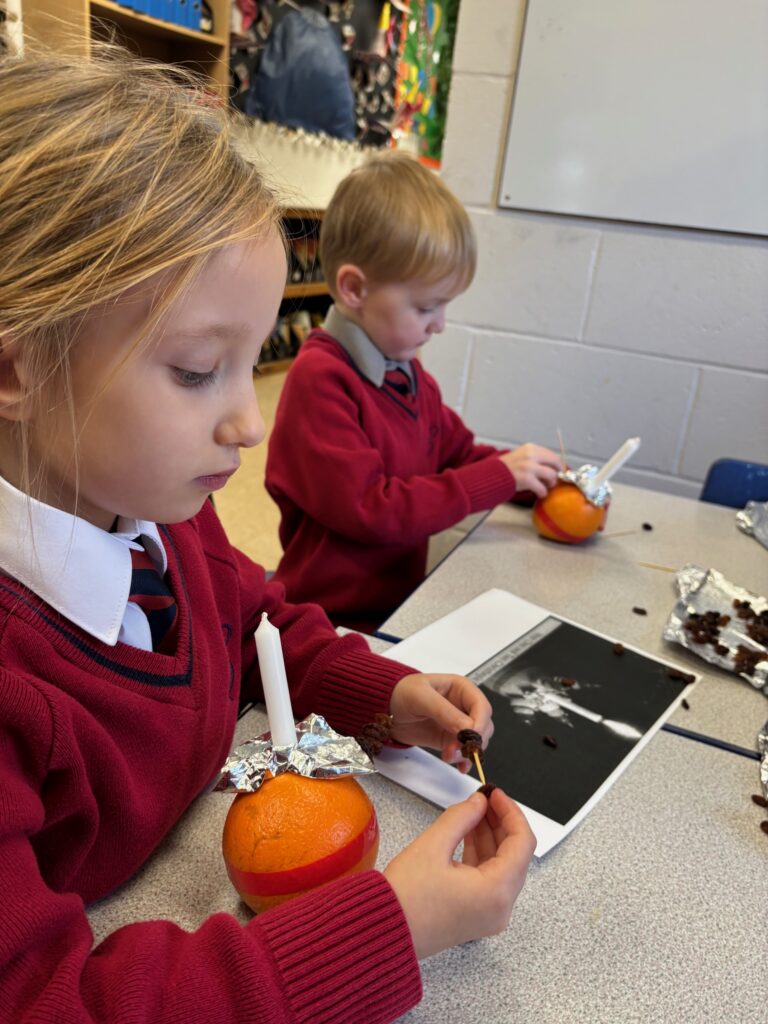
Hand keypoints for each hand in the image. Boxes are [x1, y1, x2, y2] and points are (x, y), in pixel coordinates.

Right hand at [384, 788, 535, 958]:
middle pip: (515, 855)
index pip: (522, 843)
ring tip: (473, 810)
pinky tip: (468, 832)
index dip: (511, 812)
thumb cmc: (404, 896)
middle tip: (483, 798)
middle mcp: (500, 908)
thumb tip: (479, 802)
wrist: (380, 932)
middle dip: (501, 822)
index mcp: (496, 892)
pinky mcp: (476, 916)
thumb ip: (461, 817)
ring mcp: (489, 915)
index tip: (494, 793)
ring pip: (502, 866)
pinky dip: (481, 854)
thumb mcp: (433, 845)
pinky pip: (489, 879)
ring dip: (490, 836)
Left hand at [389, 673, 492, 769]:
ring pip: (475, 742)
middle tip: (457, 748)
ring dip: (466, 752)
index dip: (481, 722)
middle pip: (483, 726)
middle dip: (472, 740)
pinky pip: (463, 752)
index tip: (472, 737)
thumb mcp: (422, 697)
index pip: (482, 707)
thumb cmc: (401, 692)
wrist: (383, 708)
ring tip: (448, 755)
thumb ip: (445, 711)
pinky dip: (464, 760)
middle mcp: (462, 706)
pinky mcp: (448, 740)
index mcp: (461, 688)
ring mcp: (456, 724)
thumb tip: (467, 727)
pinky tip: (459, 766)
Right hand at [499, 443, 563, 498]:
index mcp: (531, 448)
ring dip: (551, 483)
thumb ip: (534, 458)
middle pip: (556, 463)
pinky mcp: (526, 479)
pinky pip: (542, 488)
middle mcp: (531, 455)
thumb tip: (551, 467)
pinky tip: (539, 493)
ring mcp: (529, 467)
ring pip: (552, 475)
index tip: (558, 471)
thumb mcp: (520, 456)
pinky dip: (543, 493)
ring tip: (545, 487)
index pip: (552, 455)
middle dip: (558, 473)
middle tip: (554, 480)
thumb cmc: (505, 468)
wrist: (490, 475)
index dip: (558, 465)